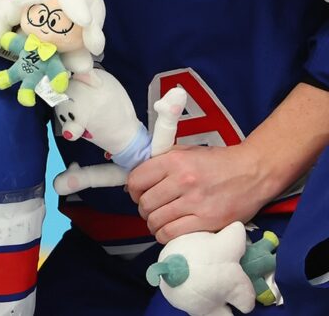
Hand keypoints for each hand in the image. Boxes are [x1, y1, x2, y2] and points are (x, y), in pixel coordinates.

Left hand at [127, 143, 272, 243]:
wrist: (254, 171)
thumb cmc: (219, 162)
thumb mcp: (186, 152)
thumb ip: (160, 162)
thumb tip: (134, 180)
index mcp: (174, 161)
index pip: (136, 180)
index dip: (132, 190)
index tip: (138, 194)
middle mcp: (182, 181)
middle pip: (145, 203)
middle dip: (143, 209)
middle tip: (151, 209)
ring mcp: (195, 202)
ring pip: (156, 220)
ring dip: (152, 223)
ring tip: (159, 221)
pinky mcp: (208, 220)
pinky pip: (172, 233)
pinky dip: (164, 235)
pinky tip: (167, 230)